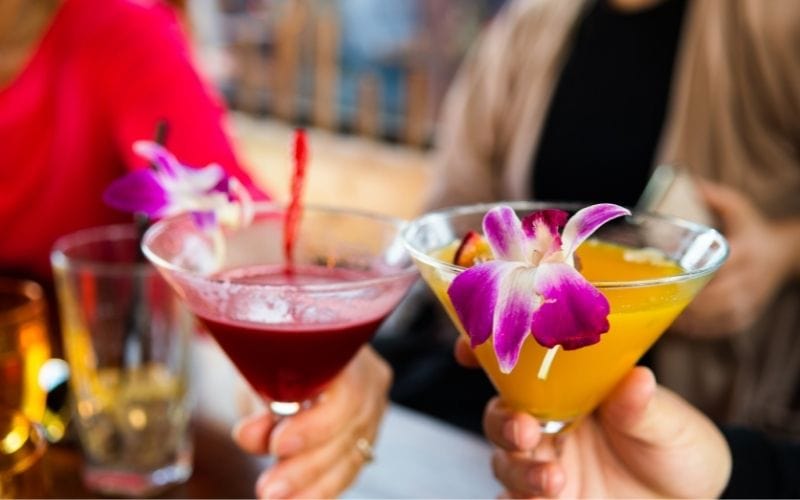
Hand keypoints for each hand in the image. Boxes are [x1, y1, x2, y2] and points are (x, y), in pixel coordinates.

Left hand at [232, 346, 391, 497]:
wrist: (285, 354)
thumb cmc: (273, 355)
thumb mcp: (261, 371)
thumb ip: (259, 404)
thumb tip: (248, 436)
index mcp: (350, 350)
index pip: (347, 395)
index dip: (316, 426)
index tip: (277, 446)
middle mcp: (371, 381)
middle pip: (349, 431)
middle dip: (307, 466)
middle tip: (269, 489)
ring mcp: (373, 411)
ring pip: (351, 457)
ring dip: (312, 485)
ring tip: (276, 498)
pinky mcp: (364, 437)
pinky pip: (348, 469)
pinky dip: (321, 488)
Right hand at [484, 366, 730, 497]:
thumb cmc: (678, 451)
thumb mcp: (672, 426)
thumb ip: (644, 408)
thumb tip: (637, 378)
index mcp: (569, 387)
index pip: (516, 364)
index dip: (483, 352)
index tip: (467, 349)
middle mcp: (548, 422)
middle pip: (500, 414)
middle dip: (504, 422)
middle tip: (527, 433)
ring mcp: (544, 465)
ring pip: (504, 461)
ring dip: (519, 470)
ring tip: (555, 483)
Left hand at [673, 181, 797, 336]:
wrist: (783, 254)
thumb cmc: (752, 228)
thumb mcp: (738, 206)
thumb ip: (713, 194)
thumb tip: (687, 181)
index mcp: (744, 252)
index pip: (717, 270)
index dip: (691, 278)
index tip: (666, 278)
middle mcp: (748, 280)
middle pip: (713, 299)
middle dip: (683, 302)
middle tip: (653, 298)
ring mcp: (749, 301)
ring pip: (714, 318)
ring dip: (687, 319)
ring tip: (658, 313)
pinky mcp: (746, 316)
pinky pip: (719, 328)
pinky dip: (697, 330)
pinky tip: (677, 326)